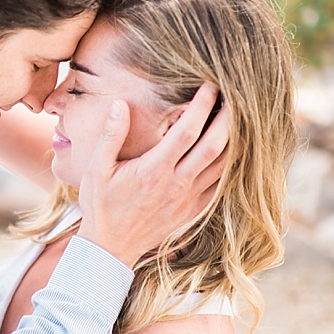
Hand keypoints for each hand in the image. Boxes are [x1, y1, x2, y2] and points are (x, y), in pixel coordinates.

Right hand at [77, 85, 228, 268]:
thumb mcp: (95, 170)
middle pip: (214, 145)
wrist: (110, 248)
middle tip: (236, 95)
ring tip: (239, 117)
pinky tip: (233, 149)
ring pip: (223, 166)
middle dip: (228, 117)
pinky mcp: (194, 210)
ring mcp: (188, 199)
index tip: (209, 86)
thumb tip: (120, 104)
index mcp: (153, 170)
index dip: (201, 105)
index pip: (186, 131)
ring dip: (235, 139)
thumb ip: (110, 136)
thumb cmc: (101, 206)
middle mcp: (176, 184)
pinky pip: (221, 184)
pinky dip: (231, 164)